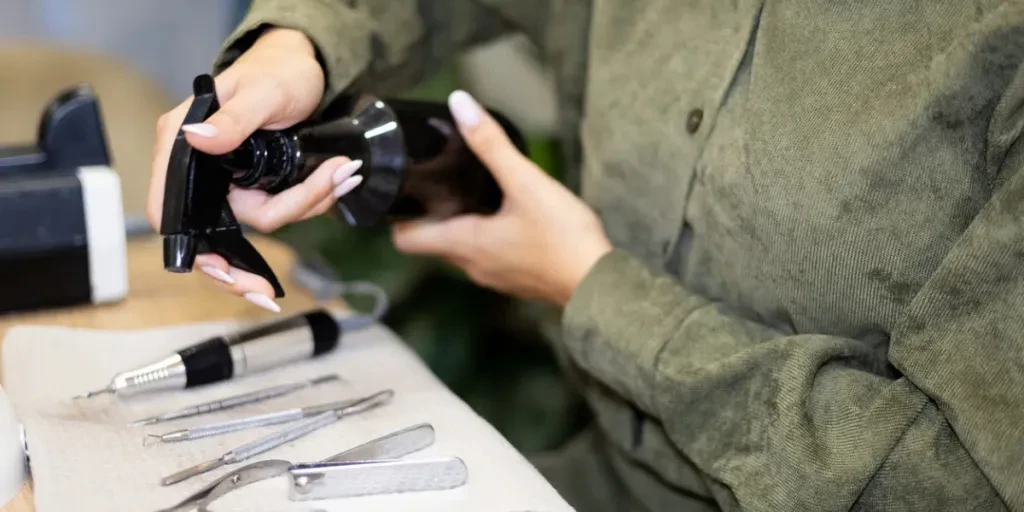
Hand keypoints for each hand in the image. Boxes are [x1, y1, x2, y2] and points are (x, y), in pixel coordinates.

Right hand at [146, 28, 363, 311]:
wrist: (307, 70)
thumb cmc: (277, 72)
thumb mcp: (261, 92)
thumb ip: (233, 119)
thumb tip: (197, 139)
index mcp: (182, 145)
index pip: (167, 209)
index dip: (190, 248)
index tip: (221, 273)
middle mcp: (202, 169)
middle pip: (212, 235)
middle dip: (246, 266)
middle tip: (269, 295)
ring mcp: (231, 182)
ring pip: (262, 223)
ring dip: (306, 205)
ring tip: (342, 173)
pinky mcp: (259, 186)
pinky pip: (283, 211)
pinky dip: (312, 201)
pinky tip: (337, 181)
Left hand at [391, 91, 612, 306]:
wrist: (599, 283)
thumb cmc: (561, 236)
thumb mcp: (526, 183)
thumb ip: (491, 144)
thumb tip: (459, 103)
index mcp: (463, 245)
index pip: (406, 239)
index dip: (396, 215)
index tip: (402, 188)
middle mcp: (471, 267)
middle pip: (432, 241)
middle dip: (430, 212)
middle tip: (436, 178)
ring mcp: (493, 277)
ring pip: (461, 249)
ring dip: (458, 224)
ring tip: (468, 189)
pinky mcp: (515, 279)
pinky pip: (487, 256)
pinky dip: (484, 236)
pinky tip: (504, 214)